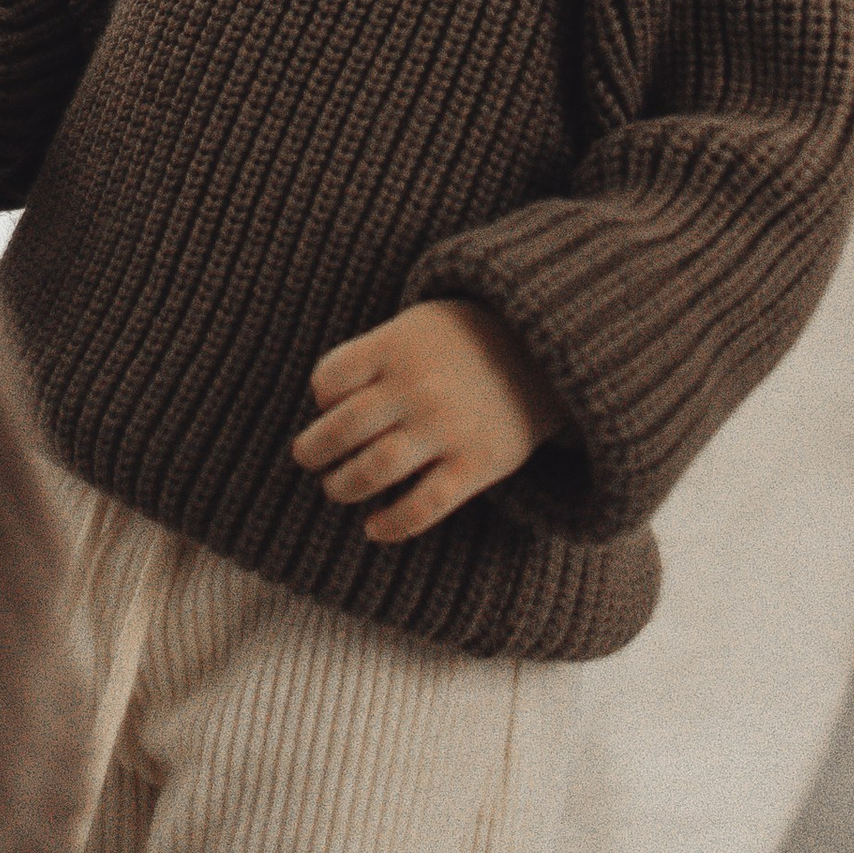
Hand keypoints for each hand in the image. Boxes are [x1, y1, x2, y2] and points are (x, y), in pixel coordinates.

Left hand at [290, 298, 566, 544]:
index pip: (330, 378)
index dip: (321, 394)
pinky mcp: (476, 465)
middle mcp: (417, 387)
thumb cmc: (467, 339)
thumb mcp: (418, 325)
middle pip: (342, 429)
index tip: (327, 403)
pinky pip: (422, 506)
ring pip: (373, 471)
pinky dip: (391, 524)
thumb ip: (376, 355)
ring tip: (336, 487)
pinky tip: (373, 527)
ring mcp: (447, 428)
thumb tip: (324, 402)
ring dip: (342, 486)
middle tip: (308, 457)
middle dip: (314, 450)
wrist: (545, 352)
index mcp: (397, 346)